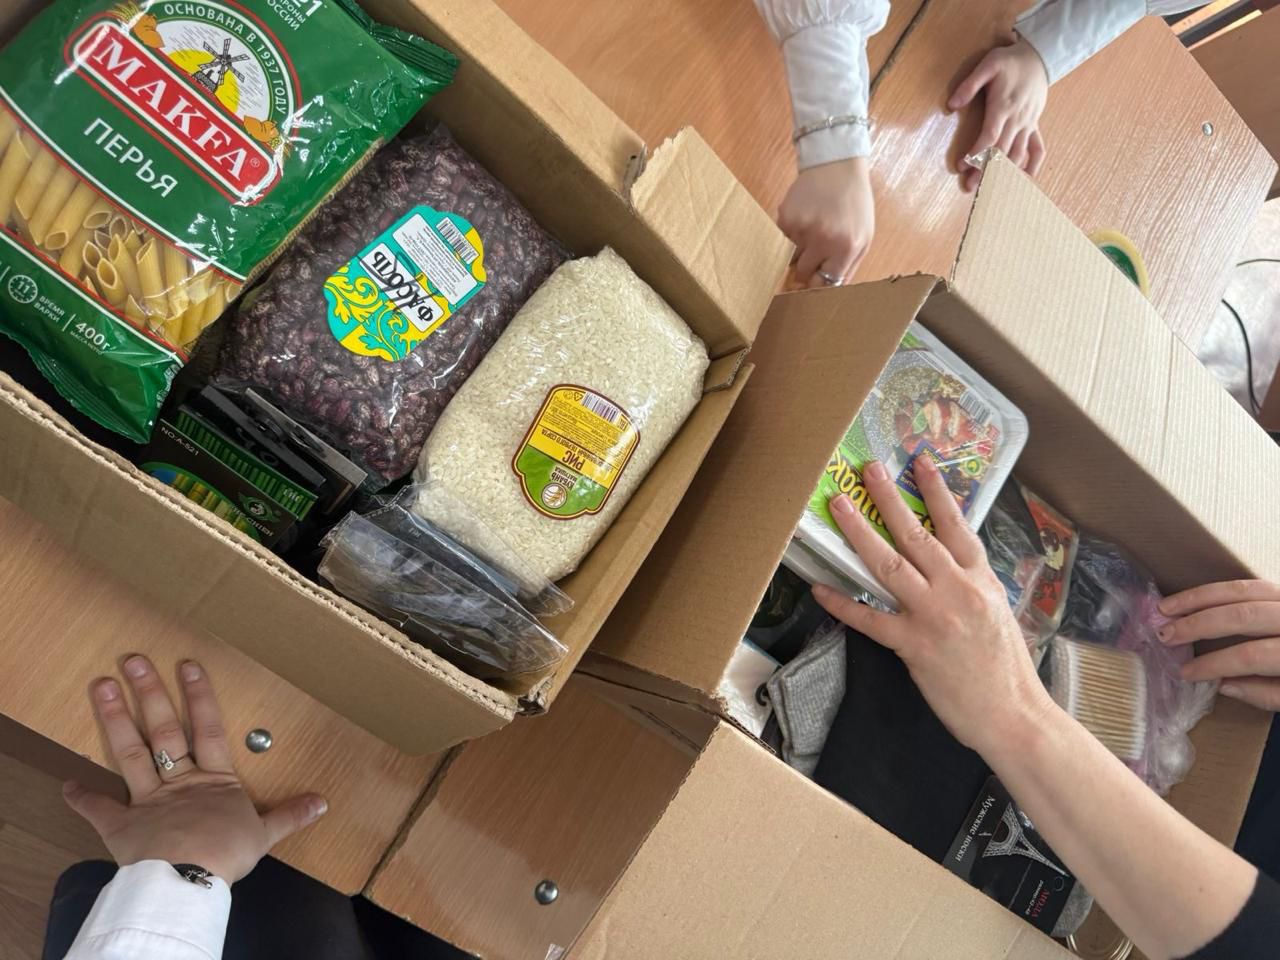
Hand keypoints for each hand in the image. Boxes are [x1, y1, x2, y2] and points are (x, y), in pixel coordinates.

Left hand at [63, 655, 326, 883]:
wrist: (188, 880)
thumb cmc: (226, 854)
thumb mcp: (265, 834)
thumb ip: (289, 815)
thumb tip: (323, 801)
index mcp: (215, 780)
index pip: (208, 728)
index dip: (199, 696)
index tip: (187, 664)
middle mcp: (180, 782)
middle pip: (165, 730)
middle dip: (150, 693)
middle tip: (133, 660)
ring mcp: (148, 801)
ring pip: (131, 754)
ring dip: (116, 720)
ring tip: (102, 686)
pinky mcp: (121, 826)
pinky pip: (100, 809)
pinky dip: (82, 798)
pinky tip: (65, 784)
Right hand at [779, 157, 873, 287]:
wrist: (837, 166)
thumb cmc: (854, 203)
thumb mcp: (864, 237)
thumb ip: (849, 267)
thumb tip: (830, 291)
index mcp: (846, 248)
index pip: (824, 284)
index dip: (816, 287)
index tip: (812, 288)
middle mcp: (823, 240)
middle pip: (802, 274)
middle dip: (805, 271)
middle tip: (810, 258)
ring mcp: (802, 228)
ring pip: (789, 258)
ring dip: (796, 252)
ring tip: (809, 233)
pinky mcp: (786, 217)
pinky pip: (781, 240)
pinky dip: (789, 236)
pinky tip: (802, 219)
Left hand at [811, 457, 1053, 756]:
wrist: (1014, 714)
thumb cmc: (1005, 669)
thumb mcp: (997, 613)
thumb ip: (971, 585)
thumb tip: (947, 565)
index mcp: (981, 580)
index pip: (958, 526)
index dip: (938, 492)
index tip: (921, 463)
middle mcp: (958, 590)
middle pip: (917, 534)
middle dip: (889, 498)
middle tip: (869, 469)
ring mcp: (934, 616)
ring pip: (890, 565)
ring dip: (861, 533)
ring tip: (839, 506)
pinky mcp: (914, 646)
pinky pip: (869, 619)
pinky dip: (842, 603)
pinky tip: (819, 587)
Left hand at [949, 38, 1048, 191]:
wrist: (1040, 57)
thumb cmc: (1010, 61)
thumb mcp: (988, 64)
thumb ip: (970, 84)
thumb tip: (951, 105)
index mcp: (1004, 106)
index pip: (990, 136)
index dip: (976, 152)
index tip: (962, 165)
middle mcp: (1017, 119)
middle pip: (1001, 151)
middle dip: (985, 170)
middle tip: (969, 187)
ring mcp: (1028, 124)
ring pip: (1018, 154)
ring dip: (1004, 174)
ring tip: (989, 190)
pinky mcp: (1035, 126)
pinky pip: (1038, 150)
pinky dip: (1032, 167)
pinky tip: (1023, 182)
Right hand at [1160, 580, 1279, 710]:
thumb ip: (1270, 694)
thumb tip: (1224, 685)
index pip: (1251, 655)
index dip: (1214, 665)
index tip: (1185, 673)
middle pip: (1243, 614)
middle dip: (1198, 624)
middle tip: (1164, 635)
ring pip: (1245, 589)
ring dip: (1200, 597)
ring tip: (1167, 608)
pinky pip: (1256, 585)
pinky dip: (1223, 590)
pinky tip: (1199, 598)